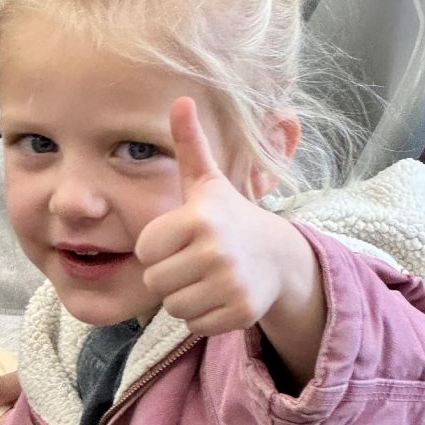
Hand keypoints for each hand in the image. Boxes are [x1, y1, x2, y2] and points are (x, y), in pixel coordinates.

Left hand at [136, 98, 324, 385]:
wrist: (278, 256)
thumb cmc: (230, 216)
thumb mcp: (208, 181)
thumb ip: (190, 144)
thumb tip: (182, 100)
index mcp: (200, 218)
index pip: (145, 250)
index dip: (158, 247)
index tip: (181, 238)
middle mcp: (216, 251)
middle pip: (155, 281)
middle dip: (168, 274)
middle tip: (193, 261)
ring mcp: (230, 283)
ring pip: (173, 305)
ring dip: (183, 296)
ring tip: (205, 277)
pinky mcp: (240, 312)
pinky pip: (194, 324)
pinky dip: (202, 315)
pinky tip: (219, 294)